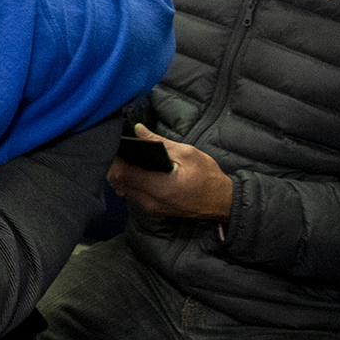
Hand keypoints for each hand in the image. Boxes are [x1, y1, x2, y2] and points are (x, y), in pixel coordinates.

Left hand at [108, 125, 234, 219]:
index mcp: (159, 187)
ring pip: (123, 190)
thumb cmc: (208, 177)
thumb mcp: (187, 153)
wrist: (223, 202)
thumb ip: (159, 141)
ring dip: (121, 175)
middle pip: (119, 183)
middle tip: (121, 151)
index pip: (122, 174)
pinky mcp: (155, 210)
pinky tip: (135, 171)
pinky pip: (133, 195)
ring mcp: (152, 208)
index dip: (115, 159)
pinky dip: (129, 183)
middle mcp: (151, 201)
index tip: (117, 146)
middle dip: (115, 166)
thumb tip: (137, 129)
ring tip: (127, 159)